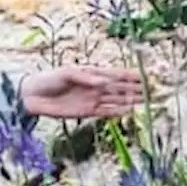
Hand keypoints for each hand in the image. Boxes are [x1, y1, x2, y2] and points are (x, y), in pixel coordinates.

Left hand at [20, 66, 145, 118]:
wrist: (32, 97)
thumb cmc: (48, 79)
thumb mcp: (66, 73)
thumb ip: (85, 77)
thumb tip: (104, 82)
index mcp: (91, 74)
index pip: (116, 74)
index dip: (131, 76)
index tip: (146, 77)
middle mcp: (95, 87)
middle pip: (120, 88)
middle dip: (137, 89)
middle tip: (154, 91)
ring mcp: (92, 100)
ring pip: (116, 100)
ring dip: (131, 100)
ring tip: (147, 101)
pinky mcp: (86, 112)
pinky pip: (106, 112)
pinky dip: (118, 111)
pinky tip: (130, 111)